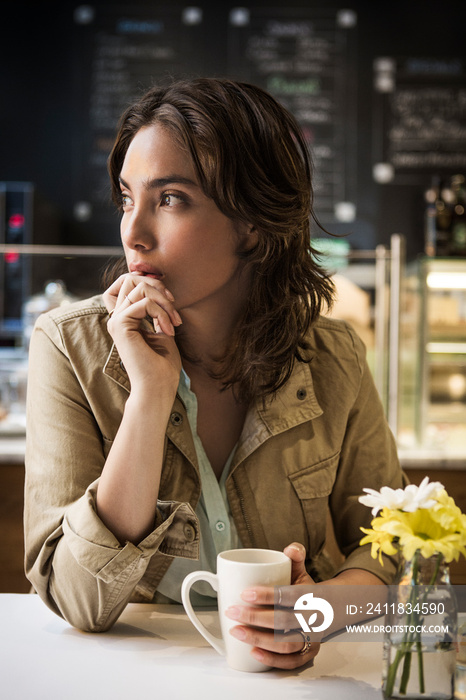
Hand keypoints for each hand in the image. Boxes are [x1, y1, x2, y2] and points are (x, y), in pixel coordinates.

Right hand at [103, 272, 182, 394]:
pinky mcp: (120, 326)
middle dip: (158, 287)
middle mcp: (116, 318)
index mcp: (124, 318)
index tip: (169, 299)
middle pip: (130, 278)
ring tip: (174, 323)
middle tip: (174, 310)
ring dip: (164, 302)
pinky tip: (168, 330)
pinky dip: (161, 313)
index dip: (149, 282)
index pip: (127, 282)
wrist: (157, 388)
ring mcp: (116, 321)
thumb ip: (157, 309)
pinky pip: (144, 302)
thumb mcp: (163, 329)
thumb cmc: (163, 365)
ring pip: (138, 287)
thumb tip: (159, 288)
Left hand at [224, 543, 320, 669]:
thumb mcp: (303, 573)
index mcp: (311, 595)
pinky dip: (272, 660)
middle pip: (283, 621)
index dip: (266, 596)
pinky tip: (253, 652)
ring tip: (237, 631)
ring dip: (259, 639)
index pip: (288, 596)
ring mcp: (311, 637)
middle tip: (232, 612)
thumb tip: (290, 548)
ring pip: (286, 644)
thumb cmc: (309, 592)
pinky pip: (291, 662)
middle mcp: (313, 618)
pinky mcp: (308, 653)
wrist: (332, 612)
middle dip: (254, 618)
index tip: (244, 594)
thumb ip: (296, 557)